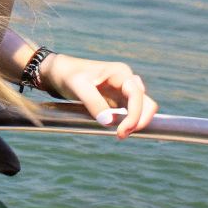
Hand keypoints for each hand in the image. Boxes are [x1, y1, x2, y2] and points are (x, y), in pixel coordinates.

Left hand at [38, 53, 157, 137]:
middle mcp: (127, 80)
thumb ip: (93, 103)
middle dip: (139, 121)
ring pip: (142, 109)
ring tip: (119, 134)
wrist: (60, 72)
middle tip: (121, 135)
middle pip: (146, 103)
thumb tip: (109, 122)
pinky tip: (117, 129)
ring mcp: (124, 91)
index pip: (137, 95)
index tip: (121, 131)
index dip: (134, 115)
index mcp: (120, 72)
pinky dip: (128, 122)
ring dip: (135, 123)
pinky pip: (131, 113)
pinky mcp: (118, 100)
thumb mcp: (78, 86)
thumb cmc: (69, 75)